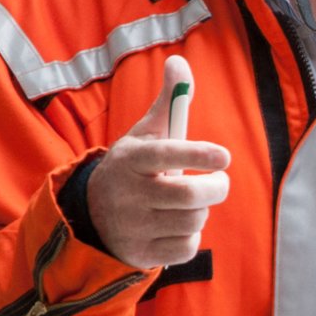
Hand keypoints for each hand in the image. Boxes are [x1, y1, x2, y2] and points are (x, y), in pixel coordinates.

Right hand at [87, 56, 232, 268]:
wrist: (92, 213)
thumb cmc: (133, 167)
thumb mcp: (145, 134)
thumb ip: (169, 101)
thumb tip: (180, 61)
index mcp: (132, 159)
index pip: (166, 155)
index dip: (197, 154)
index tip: (224, 156)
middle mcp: (128, 194)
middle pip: (190, 196)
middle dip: (215, 187)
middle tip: (218, 180)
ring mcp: (132, 226)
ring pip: (193, 221)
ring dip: (201, 211)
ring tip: (189, 202)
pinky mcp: (140, 254)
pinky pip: (186, 247)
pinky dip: (191, 236)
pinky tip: (177, 225)